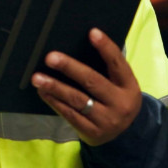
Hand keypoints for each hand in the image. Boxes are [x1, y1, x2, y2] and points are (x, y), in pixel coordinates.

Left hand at [31, 29, 141, 145]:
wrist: (125, 135)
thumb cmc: (116, 99)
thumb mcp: (120, 85)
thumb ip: (107, 69)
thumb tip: (80, 44)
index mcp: (129, 86)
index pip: (117, 63)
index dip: (105, 47)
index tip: (92, 32)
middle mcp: (120, 103)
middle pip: (92, 81)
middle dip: (70, 67)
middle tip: (50, 57)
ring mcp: (106, 120)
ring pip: (77, 100)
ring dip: (55, 87)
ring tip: (37, 78)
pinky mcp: (92, 133)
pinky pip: (70, 115)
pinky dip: (55, 102)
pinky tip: (44, 92)